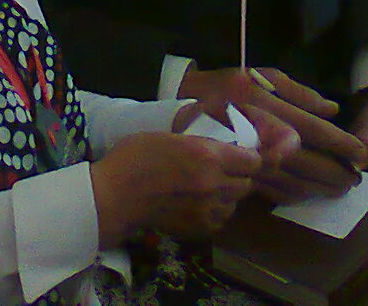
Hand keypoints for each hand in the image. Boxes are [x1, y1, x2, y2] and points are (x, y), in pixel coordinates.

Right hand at [91, 131, 258, 245]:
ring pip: (234, 204)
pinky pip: (219, 221)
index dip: (248, 157)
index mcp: (208, 156)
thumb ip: (199, 145)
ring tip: (210, 189)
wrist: (115, 196)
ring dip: (228, 197)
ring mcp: (207, 209)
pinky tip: (200, 205)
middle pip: (246, 184)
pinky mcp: (197, 228)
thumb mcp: (170, 137)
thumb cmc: (135, 157)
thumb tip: (219, 149)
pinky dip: (215, 214)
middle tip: (224, 171)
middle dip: (238, 177)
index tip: (239, 155)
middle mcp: (214, 184)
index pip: (252, 161)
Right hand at [179, 66, 365, 199]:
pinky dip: (294, 194)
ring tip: (338, 189)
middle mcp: (257, 135)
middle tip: (355, 179)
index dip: (339, 143)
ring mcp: (246, 160)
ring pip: (291, 181)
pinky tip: (306, 193)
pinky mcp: (237, 176)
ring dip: (318, 188)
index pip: (312, 129)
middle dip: (335, 173)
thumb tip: (331, 110)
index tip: (360, 152)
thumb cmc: (226, 85)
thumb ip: (298, 92)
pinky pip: (272, 191)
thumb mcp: (260, 76)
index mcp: (266, 107)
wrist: (179, 105)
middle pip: (306, 162)